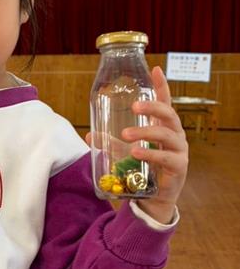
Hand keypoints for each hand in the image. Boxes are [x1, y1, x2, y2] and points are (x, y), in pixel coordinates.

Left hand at [85, 65, 188, 215]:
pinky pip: (166, 158)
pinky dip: (150, 155)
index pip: (165, 102)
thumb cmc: (143, 170)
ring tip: (125, 135)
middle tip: (134, 106)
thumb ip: (111, 143)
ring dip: (145, 133)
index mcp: (163, 127)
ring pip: (166, 135)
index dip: (162, 86)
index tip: (155, 69)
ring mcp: (178, 151)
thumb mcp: (124, 153)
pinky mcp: (178, 168)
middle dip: (152, 107)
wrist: (153, 199)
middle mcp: (174, 135)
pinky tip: (136, 153)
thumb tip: (90, 134)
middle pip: (168, 114)